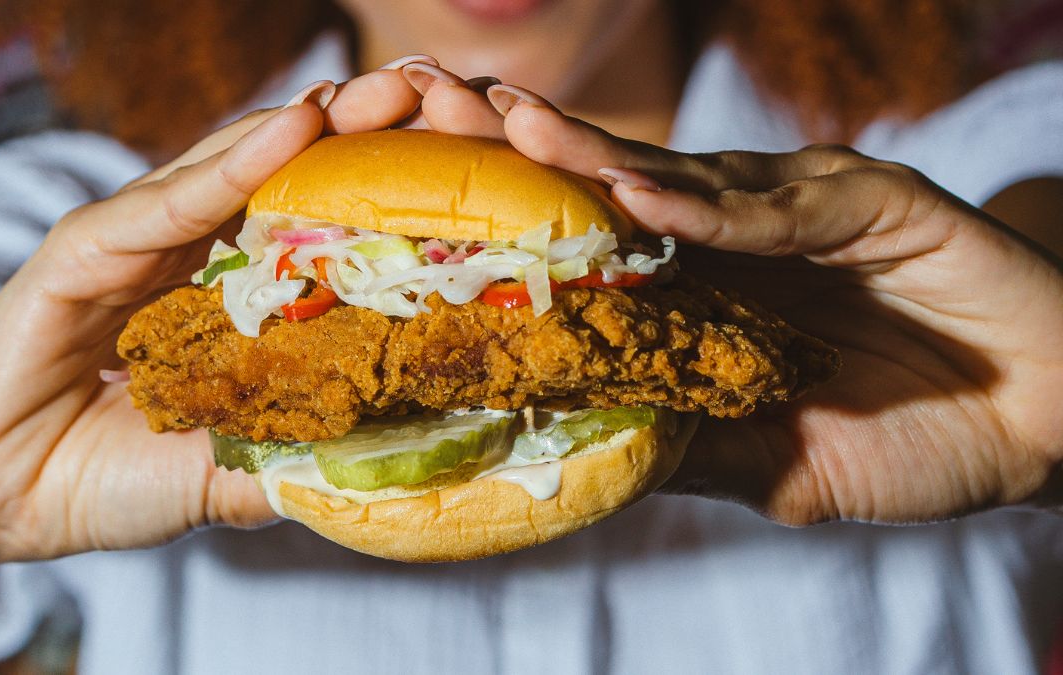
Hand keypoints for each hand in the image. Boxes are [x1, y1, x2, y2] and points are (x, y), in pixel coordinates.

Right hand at [0, 66, 429, 582]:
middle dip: (368, 140)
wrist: (2, 496)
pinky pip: (166, 205)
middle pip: (292, 181)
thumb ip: (301, 454)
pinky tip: (295, 128)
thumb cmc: (116, 475)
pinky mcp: (83, 251)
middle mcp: (193, 254)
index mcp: (234, 297)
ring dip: (317, 130)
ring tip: (389, 95)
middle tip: (443, 99)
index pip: (324, 231)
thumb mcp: (233, 469)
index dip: (391, 197)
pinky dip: (229, 167)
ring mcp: (137, 243)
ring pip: (236, 170)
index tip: (469, 170)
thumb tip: (397, 460)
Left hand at [411, 70, 1062, 523]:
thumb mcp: (775, 463)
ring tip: (505, 128)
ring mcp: (801, 209)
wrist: (1044, 427)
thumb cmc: (911, 439)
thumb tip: (585, 454)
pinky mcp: (873, 202)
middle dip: (519, 152)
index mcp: (705, 292)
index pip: (588, 245)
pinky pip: (780, 206)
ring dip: (591, 155)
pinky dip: (712, 206)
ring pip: (680, 175)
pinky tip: (639, 195)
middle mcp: (738, 235)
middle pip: (609, 185)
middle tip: (428, 111)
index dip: (510, 221)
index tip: (421, 206)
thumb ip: (688, 446)